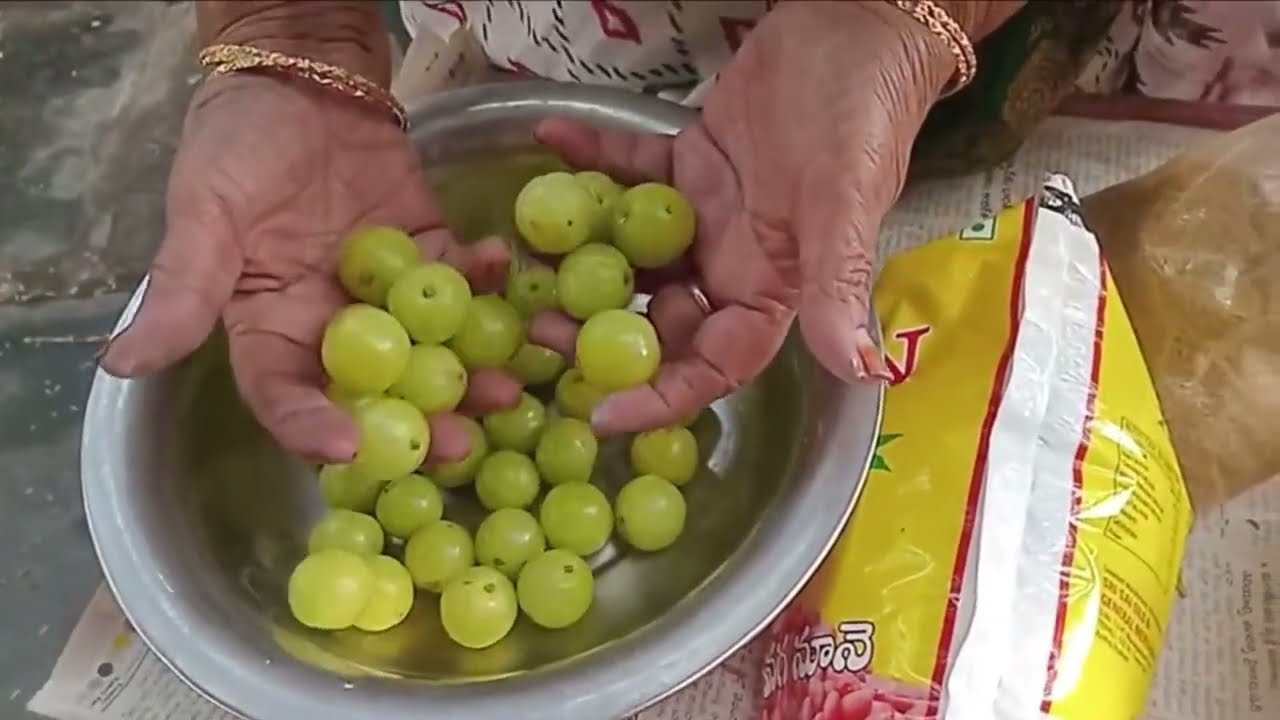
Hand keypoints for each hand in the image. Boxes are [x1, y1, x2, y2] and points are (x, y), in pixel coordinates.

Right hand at [99, 75, 519, 462]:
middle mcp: (333, 322)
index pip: (284, 394)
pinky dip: (484, 278)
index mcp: (270, 326)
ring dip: (470, 369)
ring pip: (431, 347)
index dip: (310, 426)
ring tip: (508, 388)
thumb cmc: (237, 143)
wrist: (299, 75)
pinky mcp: (430, 249)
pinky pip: (461, 277)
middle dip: (417, 422)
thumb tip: (120, 363)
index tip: (347, 448)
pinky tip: (498, 268)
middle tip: (458, 442)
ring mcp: (389, 292)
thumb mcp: (204, 213)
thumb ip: (181, 289)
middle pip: (376, 390)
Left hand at [528, 1, 955, 434]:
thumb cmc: (862, 116)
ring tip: (523, 249)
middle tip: (537, 325)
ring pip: (632, 254)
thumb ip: (840, 286)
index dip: (661, 395)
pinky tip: (552, 140)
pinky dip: (595, 159)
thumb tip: (863, 370)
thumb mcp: (846, 204)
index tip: (601, 413)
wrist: (858, 27)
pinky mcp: (687, 162)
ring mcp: (706, 214)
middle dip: (598, 331)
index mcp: (771, 286)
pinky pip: (631, 170)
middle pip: (658, 318)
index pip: (714, 362)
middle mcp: (734, 261)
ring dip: (581, 253)